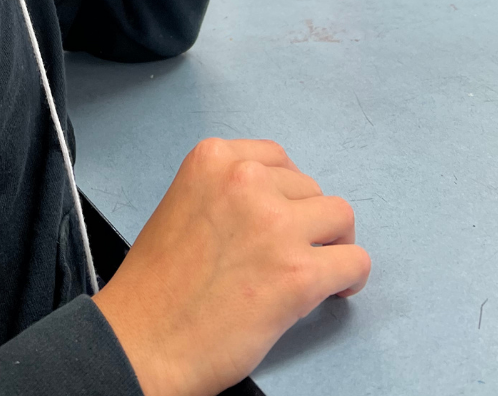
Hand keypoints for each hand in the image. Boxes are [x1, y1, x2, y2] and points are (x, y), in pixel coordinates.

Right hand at [93, 138, 370, 395]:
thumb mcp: (184, 204)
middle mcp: (246, 180)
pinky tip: (334, 291)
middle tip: (291, 252)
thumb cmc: (155, 285)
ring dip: (330, 244)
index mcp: (213, 159)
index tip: (284, 214)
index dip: (285, 193)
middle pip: (310, 188)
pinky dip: (349, 278)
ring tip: (314, 270)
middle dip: (305, 221)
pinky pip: (354, 262)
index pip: (276, 158)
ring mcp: (275, 224)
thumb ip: (225, 192)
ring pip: (340, 217)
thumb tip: (274, 203)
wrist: (143, 340)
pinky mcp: (298, 274)